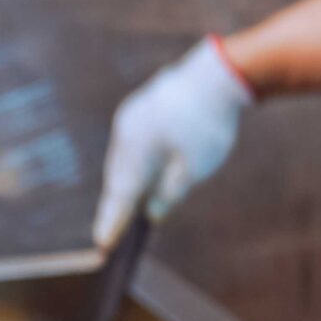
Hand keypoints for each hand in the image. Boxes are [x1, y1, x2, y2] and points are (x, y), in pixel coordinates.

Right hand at [91, 38, 253, 248]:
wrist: (216, 76)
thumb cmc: (208, 127)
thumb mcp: (193, 170)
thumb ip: (170, 194)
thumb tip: (152, 211)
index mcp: (136, 153)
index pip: (121, 197)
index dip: (112, 223)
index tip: (103, 245)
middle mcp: (125, 135)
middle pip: (117, 179)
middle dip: (116, 206)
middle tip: (111, 235)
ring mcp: (129, 119)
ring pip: (123, 161)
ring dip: (125, 185)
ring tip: (123, 211)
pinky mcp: (137, 110)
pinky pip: (130, 145)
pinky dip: (134, 165)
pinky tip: (139, 177)